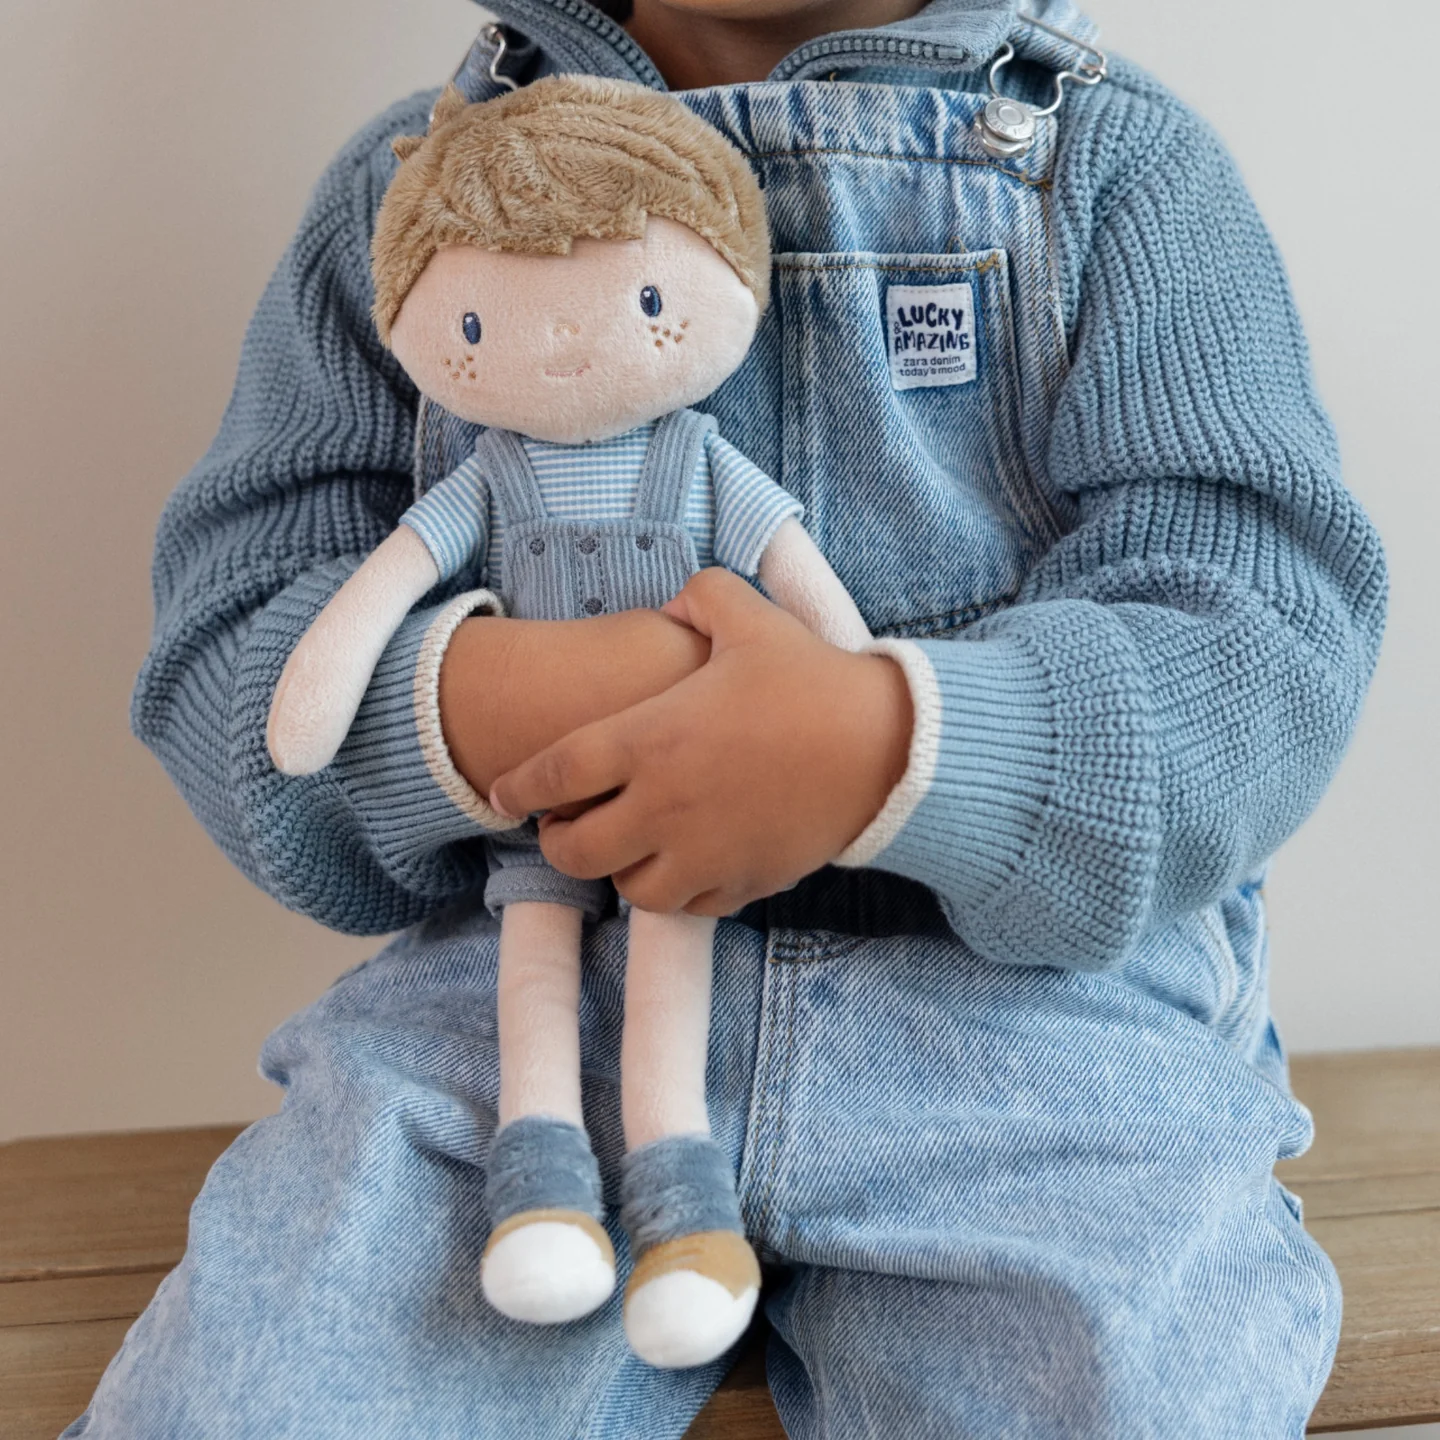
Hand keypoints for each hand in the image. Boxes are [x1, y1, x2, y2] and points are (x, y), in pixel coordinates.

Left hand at [489, 568, 912, 915]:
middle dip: (556, 842)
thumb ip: (698, 599)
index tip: (502, 795)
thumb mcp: (750, 617)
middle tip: (563, 826)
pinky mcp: (742, 880)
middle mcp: (663, 804)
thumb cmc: (812, 681)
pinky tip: (686, 861)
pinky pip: (688, 906)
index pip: (554, 773)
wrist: (885, 749)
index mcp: (650, 738)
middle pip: (575, 850)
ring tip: (631, 844)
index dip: (517, 788)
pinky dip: (676, 890)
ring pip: (629, 888)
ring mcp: (702, 852)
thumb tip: (673, 607)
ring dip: (619, 868)